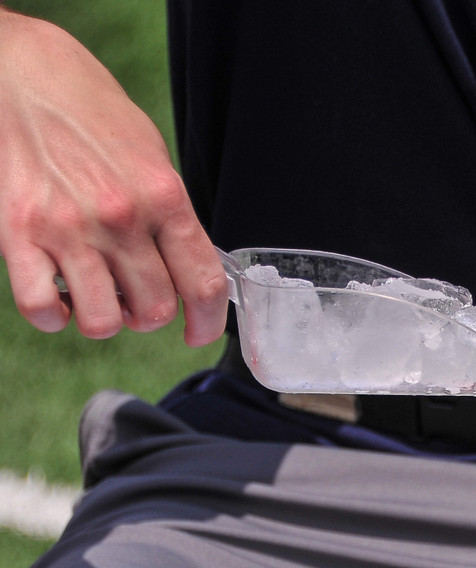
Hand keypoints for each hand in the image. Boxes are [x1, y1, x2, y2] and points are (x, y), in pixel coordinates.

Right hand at [0, 10, 226, 345]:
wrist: (26, 76)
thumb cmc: (96, 117)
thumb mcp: (154, 159)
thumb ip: (172, 218)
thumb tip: (189, 273)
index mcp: (164, 197)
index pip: (203, 282)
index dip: (208, 321)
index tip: (198, 334)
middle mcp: (121, 217)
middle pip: (154, 308)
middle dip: (150, 314)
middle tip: (138, 298)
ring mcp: (69, 229)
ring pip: (103, 320)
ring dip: (106, 320)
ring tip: (101, 298)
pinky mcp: (19, 234)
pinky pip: (43, 307)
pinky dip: (55, 317)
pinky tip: (61, 299)